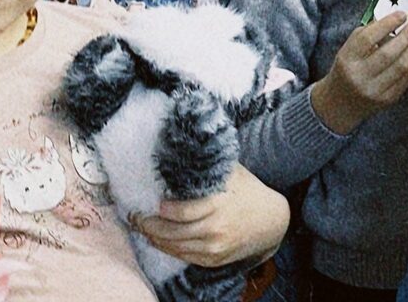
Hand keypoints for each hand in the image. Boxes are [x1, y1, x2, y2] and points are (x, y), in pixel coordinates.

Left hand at [137, 165, 288, 267]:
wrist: (273, 222)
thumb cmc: (250, 192)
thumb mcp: (234, 174)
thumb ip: (210, 166)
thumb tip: (183, 148)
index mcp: (219, 205)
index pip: (181, 213)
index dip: (162, 210)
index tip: (153, 203)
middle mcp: (215, 229)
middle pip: (172, 232)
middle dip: (148, 226)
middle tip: (135, 217)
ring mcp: (214, 247)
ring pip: (174, 247)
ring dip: (154, 238)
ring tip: (143, 228)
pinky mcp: (213, 260)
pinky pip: (183, 256)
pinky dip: (168, 248)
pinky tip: (160, 240)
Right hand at [312, 8, 407, 134]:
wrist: (339, 104)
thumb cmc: (348, 68)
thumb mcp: (349, 48)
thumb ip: (370, 33)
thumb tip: (398, 19)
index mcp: (347, 59)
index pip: (368, 39)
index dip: (388, 24)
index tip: (402, 14)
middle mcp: (359, 76)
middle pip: (388, 54)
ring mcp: (374, 90)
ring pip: (401, 67)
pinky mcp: (387, 100)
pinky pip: (407, 79)